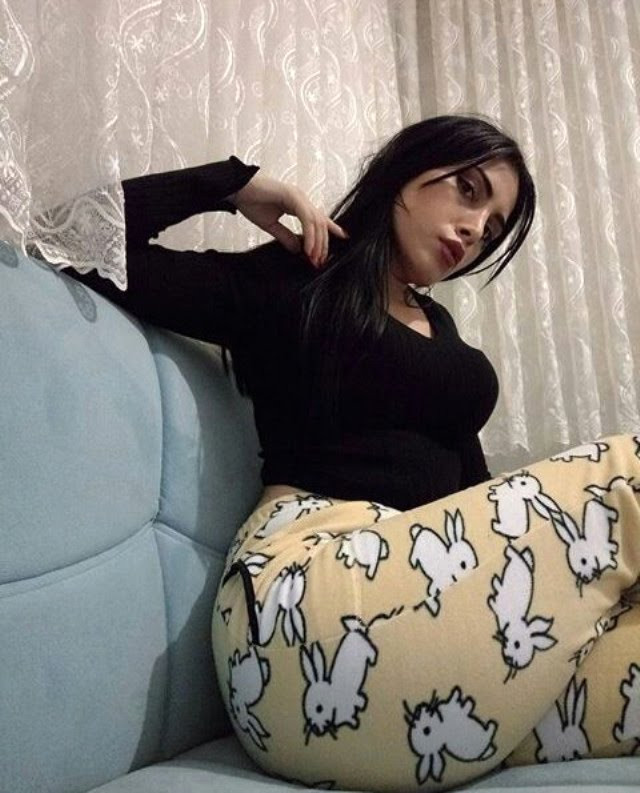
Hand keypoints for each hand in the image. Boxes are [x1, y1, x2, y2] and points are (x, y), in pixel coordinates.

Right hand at [229, 173, 347, 267]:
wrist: (235, 189)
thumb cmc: (250, 202)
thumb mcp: (271, 226)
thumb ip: (285, 237)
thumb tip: (298, 250)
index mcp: (298, 204)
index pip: (319, 218)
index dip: (332, 228)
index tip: (343, 239)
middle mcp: (301, 199)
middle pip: (320, 223)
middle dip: (322, 244)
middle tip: (319, 262)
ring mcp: (298, 196)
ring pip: (316, 221)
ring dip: (317, 242)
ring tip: (314, 259)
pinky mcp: (292, 196)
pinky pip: (307, 218)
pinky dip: (309, 235)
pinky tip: (307, 249)